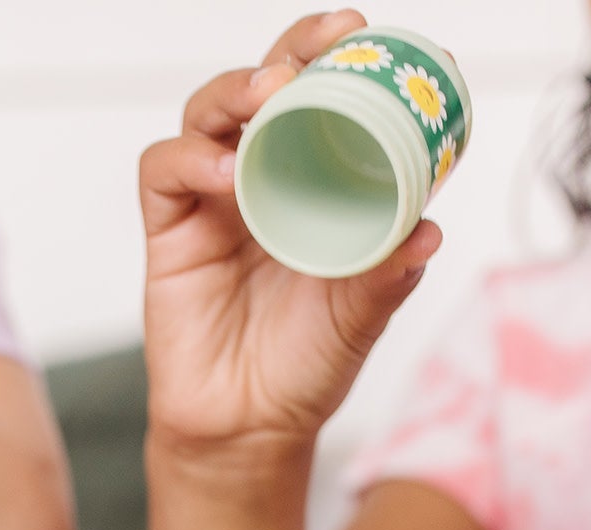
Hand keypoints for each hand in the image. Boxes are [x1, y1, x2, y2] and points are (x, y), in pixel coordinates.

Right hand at [141, 10, 441, 455]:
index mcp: (316, 183)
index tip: (373, 38)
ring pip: (207, 113)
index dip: (341, 58)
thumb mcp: (363, 316)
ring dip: (236, 89)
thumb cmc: (305, 368)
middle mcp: (263, 181)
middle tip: (328, 44)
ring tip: (271, 93)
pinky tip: (225, 171)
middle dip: (293, 49)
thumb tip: (427, 231)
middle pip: (263, 82)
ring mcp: (211, 204)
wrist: (248, 430)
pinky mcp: (169, 235)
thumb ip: (389, 274)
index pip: (324, 96)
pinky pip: (163, 173)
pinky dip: (189, 158)